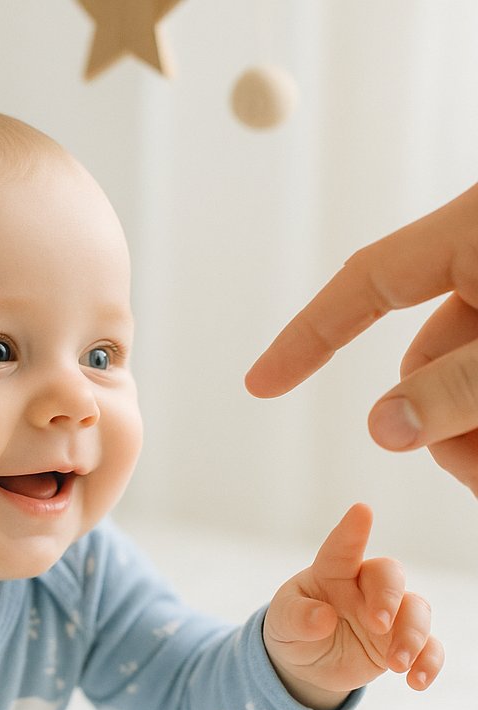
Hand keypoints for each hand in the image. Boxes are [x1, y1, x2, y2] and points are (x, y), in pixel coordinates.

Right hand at [245, 183, 477, 494]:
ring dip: (473, 428)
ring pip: (466, 369)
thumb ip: (454, 386)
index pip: (364, 281)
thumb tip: (384, 428)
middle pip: (429, 349)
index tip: (261, 382)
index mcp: (475, 229)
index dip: (307, 335)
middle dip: (439, 420)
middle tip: (473, 471)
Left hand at [263, 503, 443, 709]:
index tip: (362, 511)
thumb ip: (299, 618)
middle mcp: (363, 587)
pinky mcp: (400, 642)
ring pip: (416, 610)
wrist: (306, 663)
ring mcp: (387, 614)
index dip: (352, 530)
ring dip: (412, 636)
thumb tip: (324, 618)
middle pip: (390, 576)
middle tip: (377, 625)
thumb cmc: (293, 628)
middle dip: (389, 597)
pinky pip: (428, 646)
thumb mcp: (283, 624)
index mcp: (331, 573)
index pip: (342, 548)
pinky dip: (429, 661)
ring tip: (395, 665)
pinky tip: (417, 681)